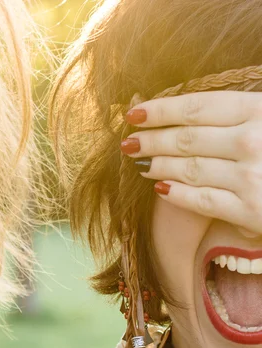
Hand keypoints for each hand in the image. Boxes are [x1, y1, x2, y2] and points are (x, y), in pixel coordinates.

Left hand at [122, 91, 261, 231]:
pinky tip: (159, 189)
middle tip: (128, 143)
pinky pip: (200, 200)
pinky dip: (175, 194)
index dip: (161, 110)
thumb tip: (182, 115)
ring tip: (141, 164)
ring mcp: (250, 177)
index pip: (197, 108)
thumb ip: (235, 115)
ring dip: (157, 166)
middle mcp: (252, 141)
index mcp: (259, 111)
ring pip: (188, 169)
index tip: (134, 114)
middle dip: (151, 140)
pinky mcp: (249, 210)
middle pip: (186, 139)